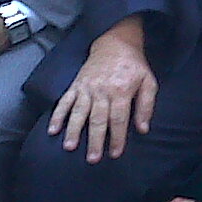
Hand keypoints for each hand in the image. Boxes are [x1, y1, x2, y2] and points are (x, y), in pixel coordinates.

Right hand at [48, 19, 156, 163]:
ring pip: (78, 112)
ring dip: (73, 130)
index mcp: (121, 91)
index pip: (119, 118)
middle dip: (95, 140)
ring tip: (70, 147)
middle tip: (92, 158)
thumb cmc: (134, 65)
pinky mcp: (76, 85)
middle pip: (98, 119)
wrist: (115, 43)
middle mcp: (102, 91)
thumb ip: (147, 105)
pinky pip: (64, 101)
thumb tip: (143, 128)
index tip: (115, 153)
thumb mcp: (149, 81)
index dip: (117, 137)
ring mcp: (86, 88)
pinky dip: (57, 115)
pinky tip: (52, 130)